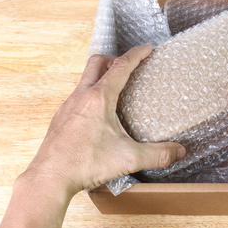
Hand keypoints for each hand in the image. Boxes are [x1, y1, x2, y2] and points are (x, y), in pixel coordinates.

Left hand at [20, 44, 185, 195]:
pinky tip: (99, 114)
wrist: (49, 178)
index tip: (147, 48)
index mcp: (99, 99)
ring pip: (85, 78)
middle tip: (129, 65)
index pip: (121, 67)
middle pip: (97, 62)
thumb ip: (157, 154)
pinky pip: (77, 96)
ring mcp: (68, 106)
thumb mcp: (128, 158)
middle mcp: (81, 97)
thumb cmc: (84, 164)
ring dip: (101, 76)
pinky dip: (91, 94)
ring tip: (116, 88)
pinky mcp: (61, 118)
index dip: (136, 54)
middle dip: (115, 58)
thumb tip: (178, 151)